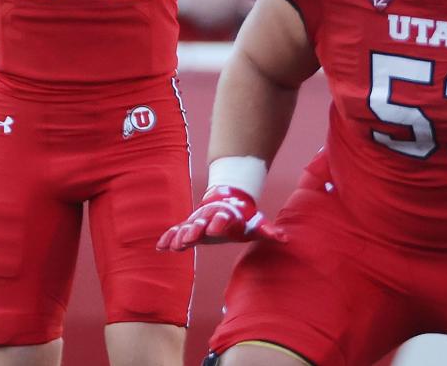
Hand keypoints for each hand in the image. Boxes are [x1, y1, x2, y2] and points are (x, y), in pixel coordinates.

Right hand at [156, 185, 285, 251]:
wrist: (228, 199)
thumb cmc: (245, 217)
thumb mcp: (257, 223)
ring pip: (187, 227)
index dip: (219, 223)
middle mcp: (210, 217)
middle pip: (201, 223)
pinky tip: (160, 247)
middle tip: (189, 237)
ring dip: (179, 235)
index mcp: (227, 217)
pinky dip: (169, 238)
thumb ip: (269, 231)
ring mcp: (198, 221)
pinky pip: (177, 232)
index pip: (223, 219)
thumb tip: (285, 239)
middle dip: (195, 230)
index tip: (215, 229)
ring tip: (172, 245)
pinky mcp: (190, 226)